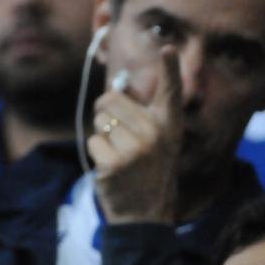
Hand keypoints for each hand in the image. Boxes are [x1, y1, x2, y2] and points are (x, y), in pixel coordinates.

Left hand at [88, 46, 182, 223]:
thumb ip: (141, 117)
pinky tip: (111, 169)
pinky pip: (93, 141)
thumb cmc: (148, 173)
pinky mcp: (115, 162)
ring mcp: (136, 148)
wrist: (145, 217)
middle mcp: (156, 133)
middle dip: (106, 113)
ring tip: (119, 156)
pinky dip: (97, 153)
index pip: (171, 91)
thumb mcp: (157, 143)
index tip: (168, 47)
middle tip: (119, 136)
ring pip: (100, 121)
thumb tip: (114, 91)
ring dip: (102, 136)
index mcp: (169, 126)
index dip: (170, 68)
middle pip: (113, 100)